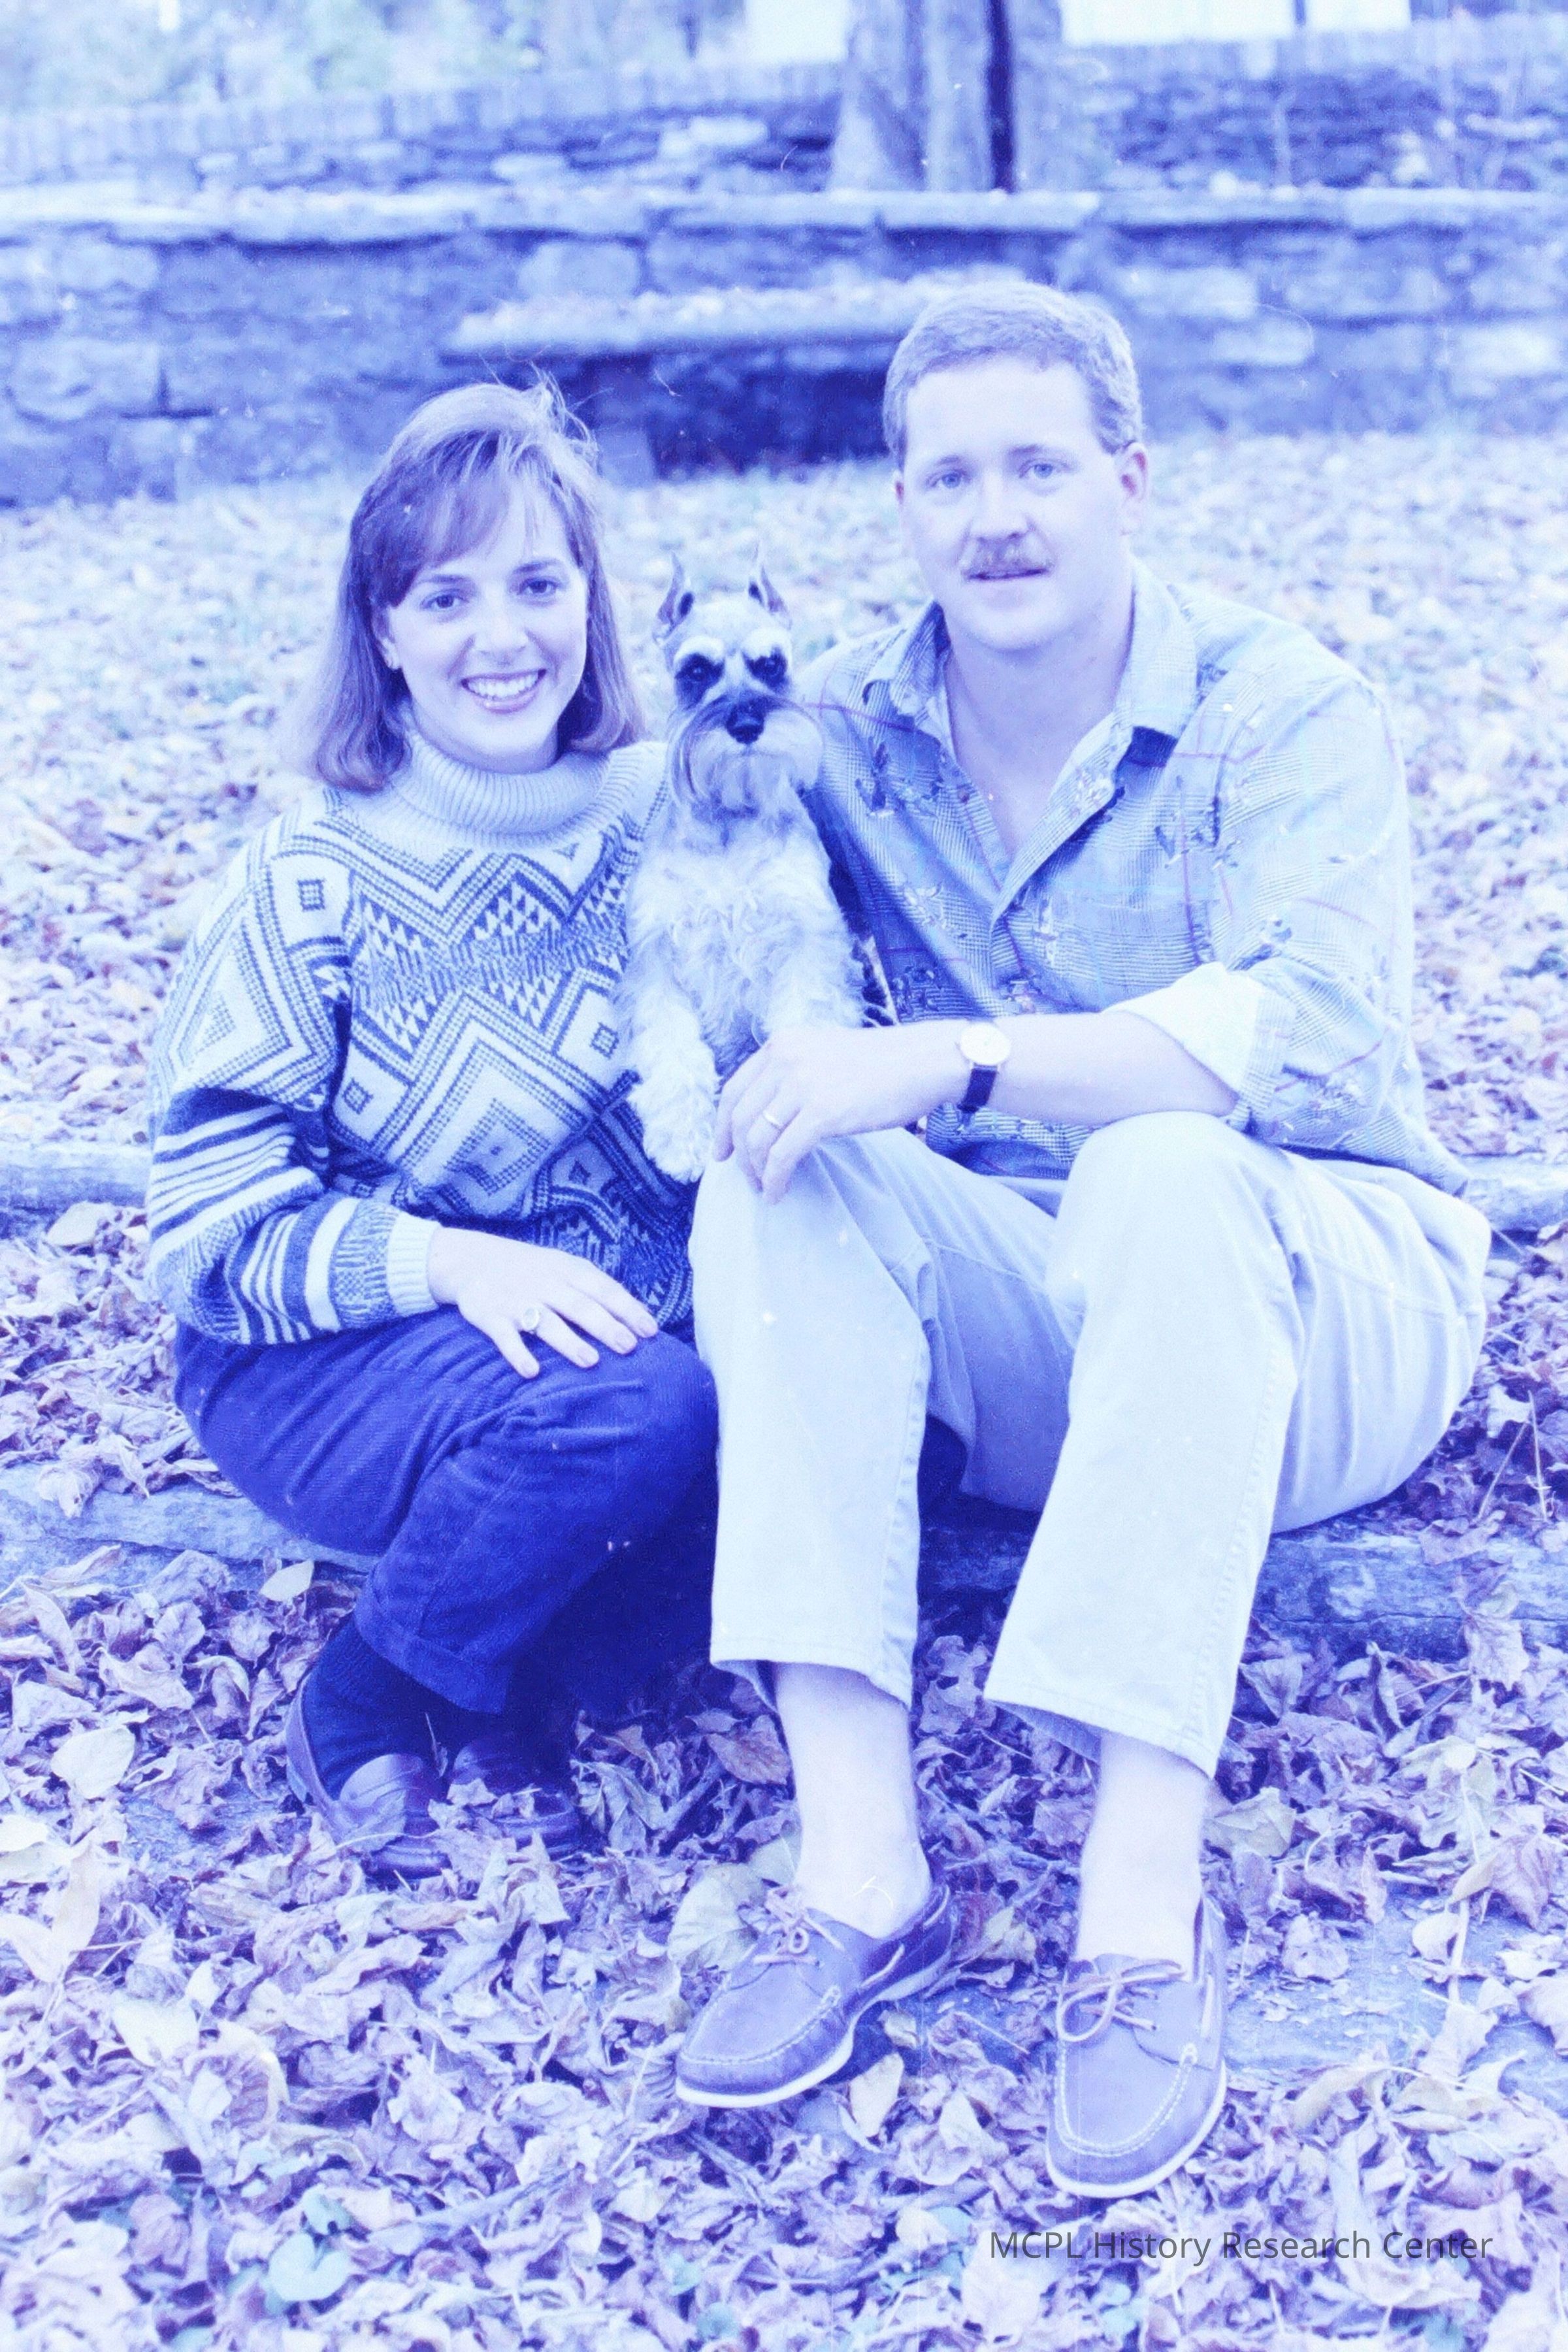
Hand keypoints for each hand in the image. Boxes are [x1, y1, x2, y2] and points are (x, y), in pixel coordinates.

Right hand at [426, 1229, 657, 1377]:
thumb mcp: (565, 1268)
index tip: (650, 1331)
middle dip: (605, 1326)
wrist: (472, 1259)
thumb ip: (597, 1289)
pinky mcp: (491, 1316)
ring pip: (546, 1322)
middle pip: (579, 1306)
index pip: (603, 1289)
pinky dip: (518, 1353)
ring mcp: (517, 1300)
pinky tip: (531, 1371)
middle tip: (628, 1347)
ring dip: (568, 1342)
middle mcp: (545, 1284)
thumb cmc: (532, 1270)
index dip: (627, 1309)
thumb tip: (640, 1314)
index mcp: (568, 1271)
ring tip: (590, 1361)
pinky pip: (505, 1337)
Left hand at [715, 1023, 963, 1201]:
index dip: (722, 1125)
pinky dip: (775, 1179)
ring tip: (766, 1188)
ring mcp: (802, 1085)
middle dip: (738, 1154)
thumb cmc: (884, 1063)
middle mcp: (785, 1059)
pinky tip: (779, 1192)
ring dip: (756, 1171)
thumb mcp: (826, 1052)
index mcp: (783, 1044)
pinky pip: (782, 1155)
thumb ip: (795, 1071)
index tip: (723, 1151)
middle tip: (745, 1177)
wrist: (925, 1061)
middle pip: (739, 1116)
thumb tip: (770, 1110)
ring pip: (757, 1139)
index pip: (734, 1089)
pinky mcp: (823, 1113)